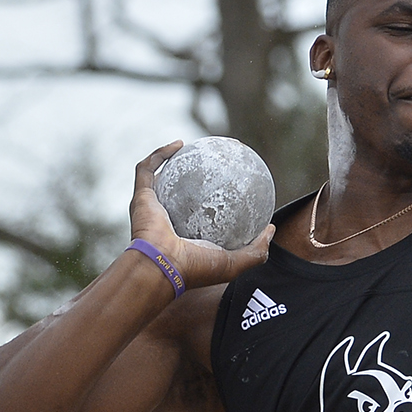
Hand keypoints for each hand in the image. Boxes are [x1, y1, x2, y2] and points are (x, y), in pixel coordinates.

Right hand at [130, 141, 274, 290]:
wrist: (161, 266)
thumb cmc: (196, 268)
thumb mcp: (235, 263)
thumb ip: (257, 250)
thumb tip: (271, 229)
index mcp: (187, 238)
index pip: (202, 216)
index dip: (217, 198)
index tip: (235, 184)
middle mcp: (168, 222)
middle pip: (180, 193)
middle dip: (194, 175)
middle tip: (216, 161)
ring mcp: (152, 208)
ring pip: (160, 177)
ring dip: (173, 160)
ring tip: (195, 145)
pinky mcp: (140, 197)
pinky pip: (147, 169)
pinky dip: (160, 155)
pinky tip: (179, 144)